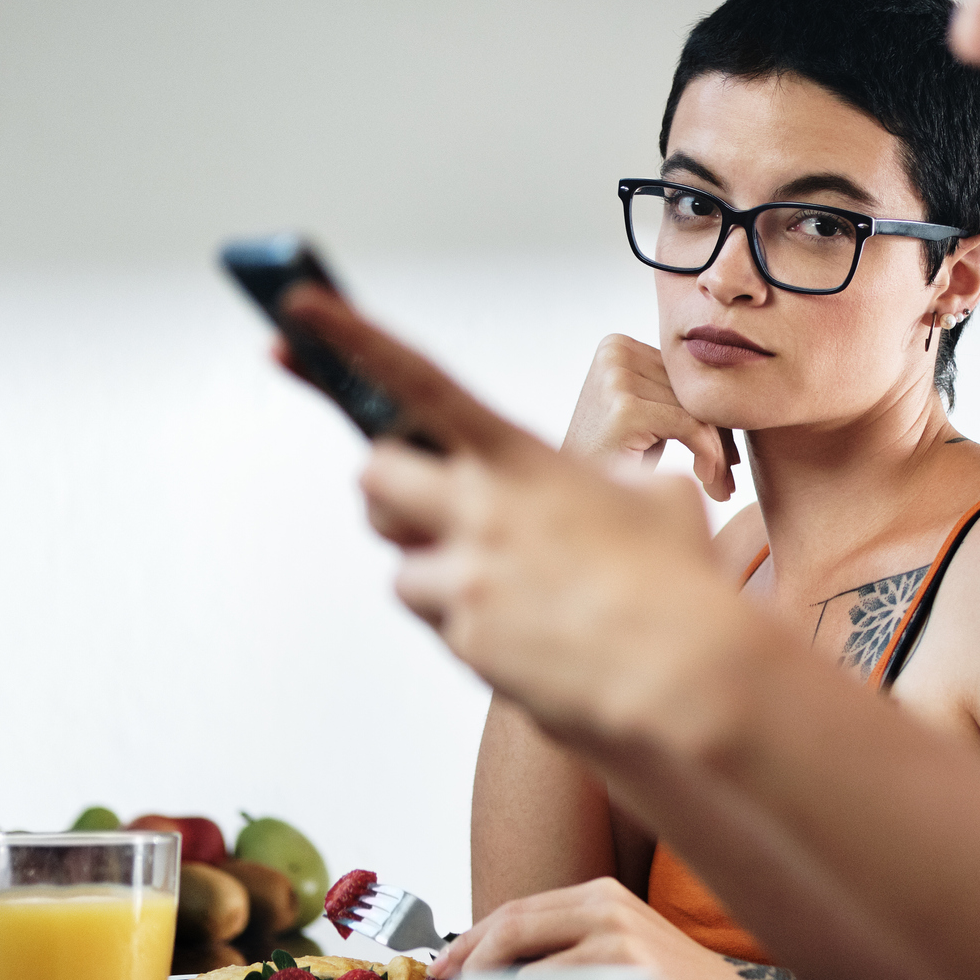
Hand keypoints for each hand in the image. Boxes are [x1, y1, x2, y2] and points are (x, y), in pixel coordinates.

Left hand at [280, 291, 742, 747]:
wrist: (680, 674)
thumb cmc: (679, 581)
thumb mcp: (653, 496)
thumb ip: (603, 480)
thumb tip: (599, 490)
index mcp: (520, 459)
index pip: (420, 382)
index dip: (354, 338)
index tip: (299, 304)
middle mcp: (478, 513)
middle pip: (374, 479)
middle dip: (390, 490)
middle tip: (427, 503)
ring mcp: (466, 581)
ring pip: (402, 567)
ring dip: (436, 570)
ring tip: (507, 586)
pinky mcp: (465, 643)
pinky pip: (442, 625)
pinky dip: (472, 625)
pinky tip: (531, 633)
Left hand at [433, 877, 778, 979]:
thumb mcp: (619, 956)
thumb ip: (569, 954)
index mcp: (600, 894)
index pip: (516, 908)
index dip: (470, 939)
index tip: (444, 969)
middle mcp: (605, 903)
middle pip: (511, 924)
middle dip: (466, 960)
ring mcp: (617, 932)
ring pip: (524, 953)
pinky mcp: (628, 967)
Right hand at [564, 334, 737, 501]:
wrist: (574, 500)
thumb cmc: (615, 461)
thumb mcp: (648, 415)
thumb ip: (678, 393)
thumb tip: (742, 393)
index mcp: (618, 345)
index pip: (686, 376)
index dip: (714, 417)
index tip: (732, 458)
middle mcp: (614, 352)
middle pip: (693, 391)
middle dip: (719, 437)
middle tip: (731, 478)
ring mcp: (616, 377)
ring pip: (697, 410)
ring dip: (718, 453)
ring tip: (723, 488)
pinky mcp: (624, 407)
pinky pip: (690, 426)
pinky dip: (708, 455)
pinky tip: (708, 482)